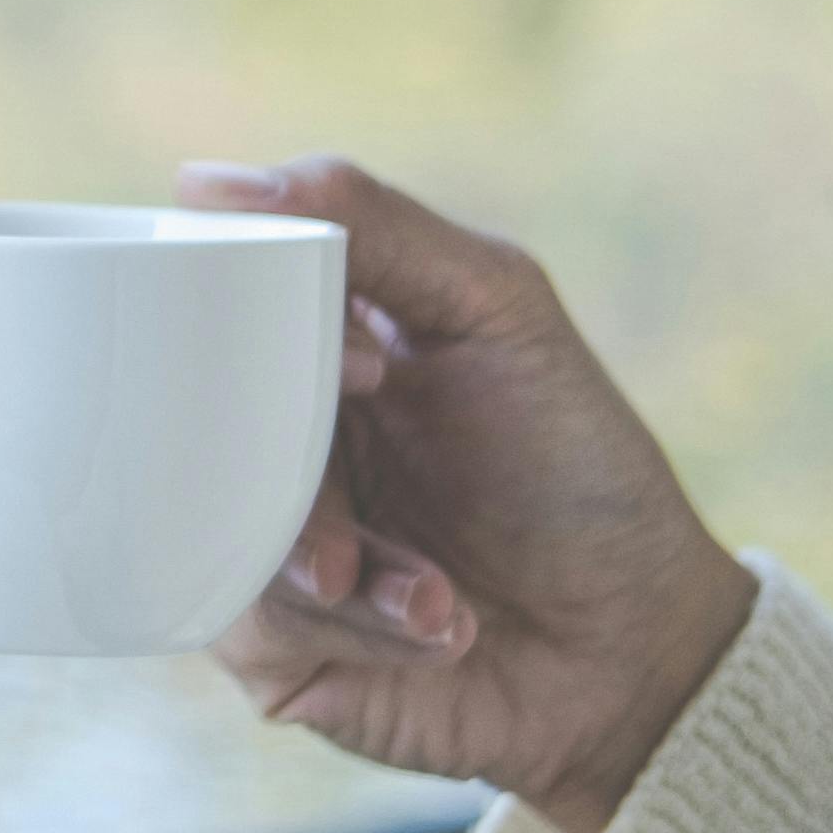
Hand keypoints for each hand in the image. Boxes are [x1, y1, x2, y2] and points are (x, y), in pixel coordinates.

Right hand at [177, 156, 756, 832]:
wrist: (636, 649)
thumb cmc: (579, 471)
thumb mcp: (498, 309)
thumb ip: (377, 226)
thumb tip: (203, 182)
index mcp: (306, 352)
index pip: (211, 306)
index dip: (257, 328)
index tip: (374, 370)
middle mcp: (268, 442)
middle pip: (195, 423)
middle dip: (300, 474)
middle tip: (373, 496)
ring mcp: (259, 543)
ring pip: (216, 526)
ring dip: (340, 565)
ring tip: (435, 594)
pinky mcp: (267, 649)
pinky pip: (249, 624)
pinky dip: (356, 625)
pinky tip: (440, 629)